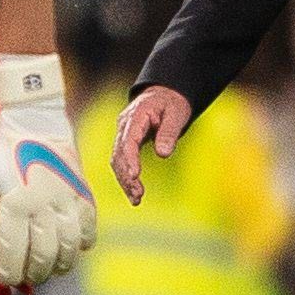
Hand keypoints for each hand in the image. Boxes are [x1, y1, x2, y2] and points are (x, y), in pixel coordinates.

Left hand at [0, 53, 97, 286]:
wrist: (37, 119)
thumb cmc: (3, 148)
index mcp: (16, 202)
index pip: (13, 251)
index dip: (8, 271)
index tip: (2, 279)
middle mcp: (44, 205)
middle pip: (43, 254)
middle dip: (33, 273)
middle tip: (25, 278)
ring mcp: (67, 200)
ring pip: (68, 246)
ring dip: (58, 264)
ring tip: (48, 269)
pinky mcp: (83, 194)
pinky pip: (88, 228)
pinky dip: (82, 243)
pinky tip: (72, 248)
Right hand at [110, 85, 191, 203]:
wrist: (163, 94)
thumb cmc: (171, 102)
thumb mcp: (176, 113)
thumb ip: (169, 132)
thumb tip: (163, 154)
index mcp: (135, 115)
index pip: (128, 140)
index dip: (130, 159)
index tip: (135, 175)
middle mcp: (124, 126)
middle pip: (119, 154)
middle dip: (126, 176)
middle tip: (138, 194)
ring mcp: (123, 134)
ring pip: (117, 160)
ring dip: (124, 180)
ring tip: (136, 199)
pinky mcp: (126, 143)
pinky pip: (121, 161)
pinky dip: (125, 177)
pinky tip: (133, 192)